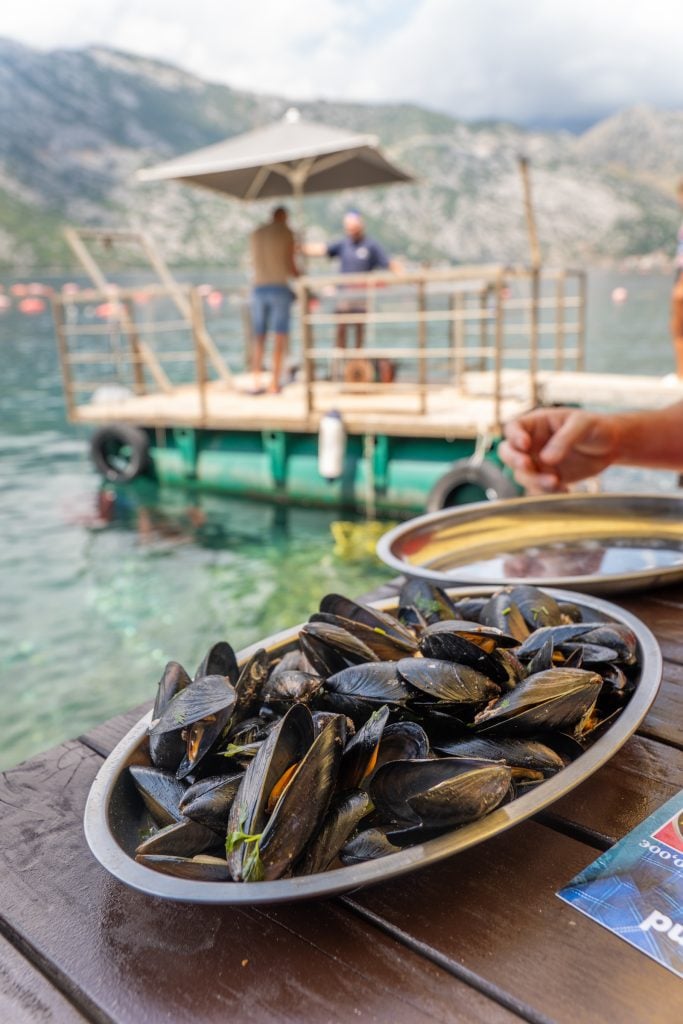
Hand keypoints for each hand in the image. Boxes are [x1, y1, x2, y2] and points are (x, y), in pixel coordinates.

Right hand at [498, 408, 619, 493]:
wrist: (611, 446)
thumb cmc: (596, 427)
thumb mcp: (582, 425)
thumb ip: (564, 440)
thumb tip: (545, 459)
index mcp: (536, 424)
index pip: (513, 428)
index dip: (514, 437)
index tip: (525, 445)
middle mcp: (532, 444)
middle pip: (507, 453)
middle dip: (514, 461)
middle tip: (527, 465)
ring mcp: (537, 462)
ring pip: (522, 475)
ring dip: (535, 481)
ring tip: (556, 482)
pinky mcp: (546, 478)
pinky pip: (538, 489)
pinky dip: (547, 493)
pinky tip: (565, 491)